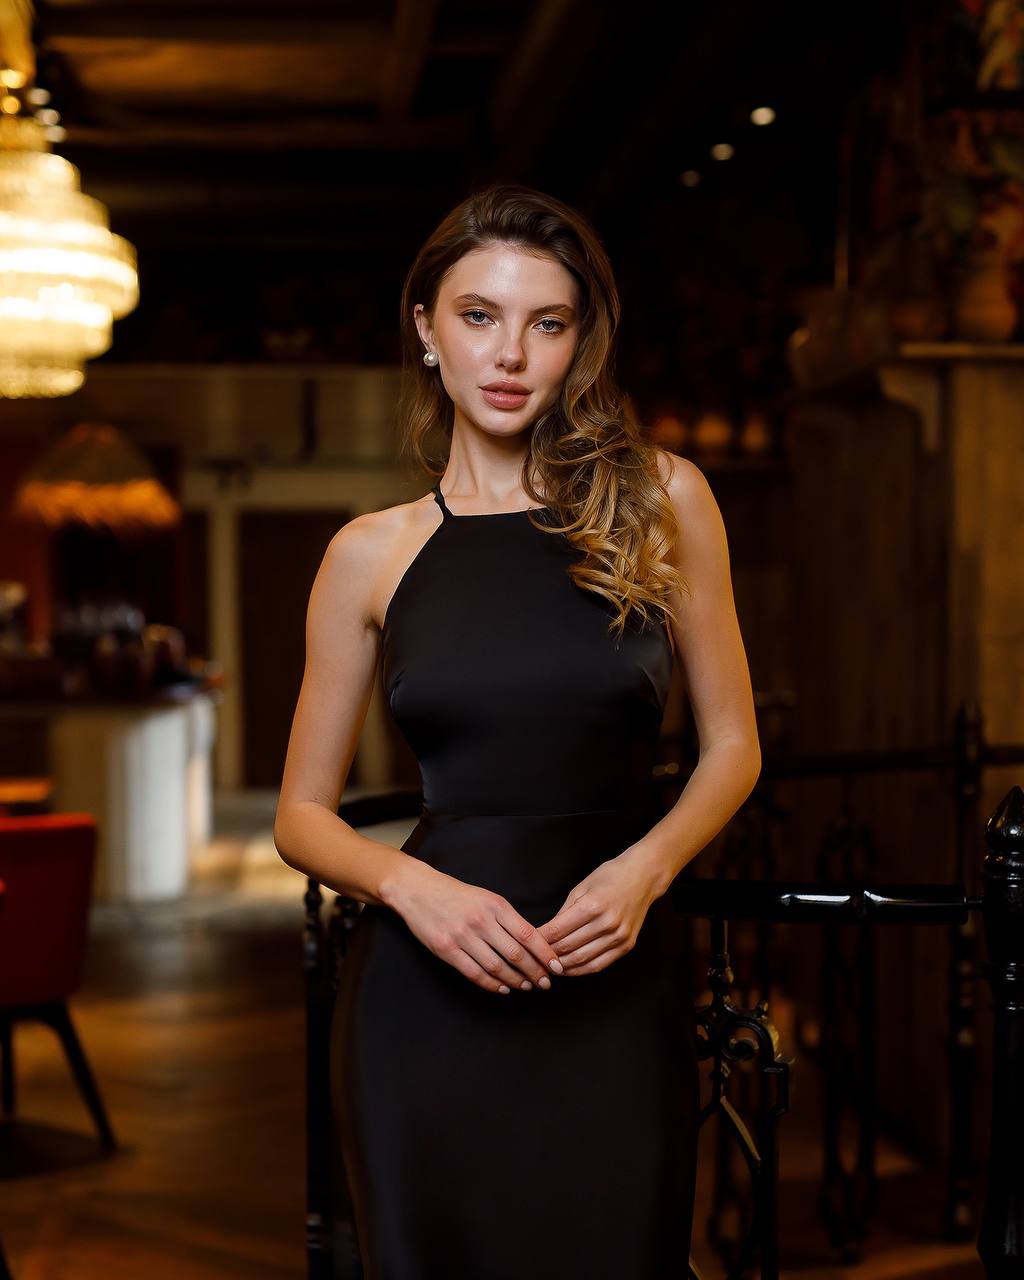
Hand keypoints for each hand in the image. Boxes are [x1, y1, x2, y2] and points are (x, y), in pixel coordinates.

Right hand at [384, 859, 564, 995]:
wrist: (418, 890)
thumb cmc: (456, 894)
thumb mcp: (487, 898)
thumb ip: (507, 918)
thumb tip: (532, 943)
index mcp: (495, 905)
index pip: (528, 934)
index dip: (545, 953)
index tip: (557, 967)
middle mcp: (481, 921)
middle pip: (516, 954)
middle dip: (535, 972)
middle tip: (545, 983)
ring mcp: (462, 936)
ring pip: (497, 967)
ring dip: (515, 980)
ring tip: (526, 986)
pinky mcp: (446, 950)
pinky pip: (474, 973)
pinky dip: (492, 984)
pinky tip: (503, 987)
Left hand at [535, 854, 658, 975]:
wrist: (643, 876)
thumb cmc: (610, 876)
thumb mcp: (581, 888)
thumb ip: (564, 913)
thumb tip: (546, 933)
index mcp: (592, 905)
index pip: (558, 930)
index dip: (539, 939)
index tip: (527, 943)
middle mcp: (606, 923)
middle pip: (568, 947)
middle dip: (547, 954)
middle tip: (533, 958)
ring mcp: (619, 936)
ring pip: (582, 960)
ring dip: (562, 966)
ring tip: (547, 966)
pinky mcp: (626, 945)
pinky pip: (599, 964)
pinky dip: (581, 969)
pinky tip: (568, 968)